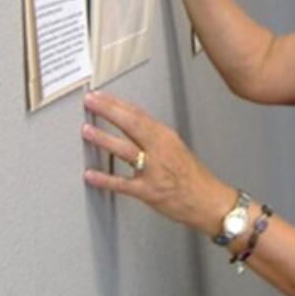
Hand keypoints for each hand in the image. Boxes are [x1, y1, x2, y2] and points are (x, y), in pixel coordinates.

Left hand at [81, 90, 228, 231]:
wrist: (208, 200)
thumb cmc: (191, 175)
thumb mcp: (174, 146)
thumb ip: (152, 135)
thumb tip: (128, 122)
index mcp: (165, 136)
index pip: (138, 113)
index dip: (116, 102)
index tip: (100, 95)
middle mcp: (160, 149)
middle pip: (132, 124)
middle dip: (108, 110)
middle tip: (90, 101)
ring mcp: (154, 170)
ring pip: (126, 149)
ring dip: (104, 138)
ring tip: (87, 129)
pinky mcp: (148, 191)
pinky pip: (122, 184)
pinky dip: (105, 179)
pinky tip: (90, 174)